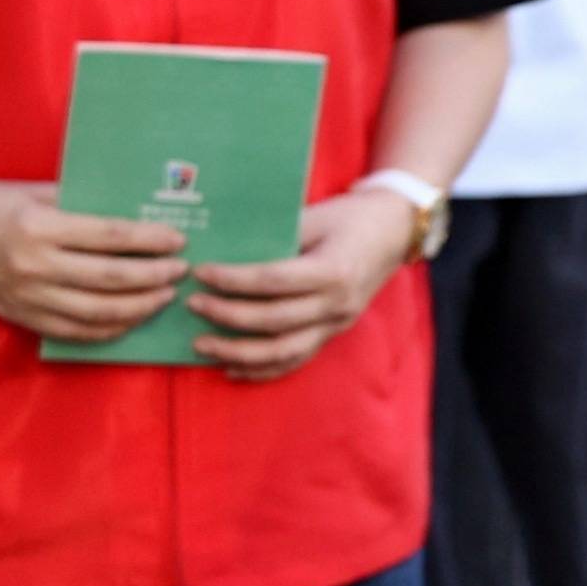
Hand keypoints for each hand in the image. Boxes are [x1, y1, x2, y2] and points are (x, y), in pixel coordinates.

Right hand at [0, 180, 187, 344]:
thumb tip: (134, 211)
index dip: (150, 240)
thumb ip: (79, 203)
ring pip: (98, 311)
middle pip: (111, 278)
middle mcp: (34, 265)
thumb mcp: (34, 190)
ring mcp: (28, 297)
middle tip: (181, 270)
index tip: (178, 240)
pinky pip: (76, 331)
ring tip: (166, 295)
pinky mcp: (23, 317)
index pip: (110, 236)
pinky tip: (132, 319)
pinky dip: (110, 329)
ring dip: (140, 306)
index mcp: (38, 227)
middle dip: (155, 276)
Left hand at [189, 186, 424, 382]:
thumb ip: (274, 238)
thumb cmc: (348, 216)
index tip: (201, 272)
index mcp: (334, 270)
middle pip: (274, 320)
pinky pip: (296, 359)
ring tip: (202, 345)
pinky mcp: (334, 333)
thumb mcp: (313, 217)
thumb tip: (221, 252)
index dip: (234, 280)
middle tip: (193, 304)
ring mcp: (338, 323)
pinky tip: (230, 367)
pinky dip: (262, 369)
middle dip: (227, 315)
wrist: (393, 230)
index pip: (274, 282)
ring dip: (238, 352)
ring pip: (283, 351)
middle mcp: (338, 303)